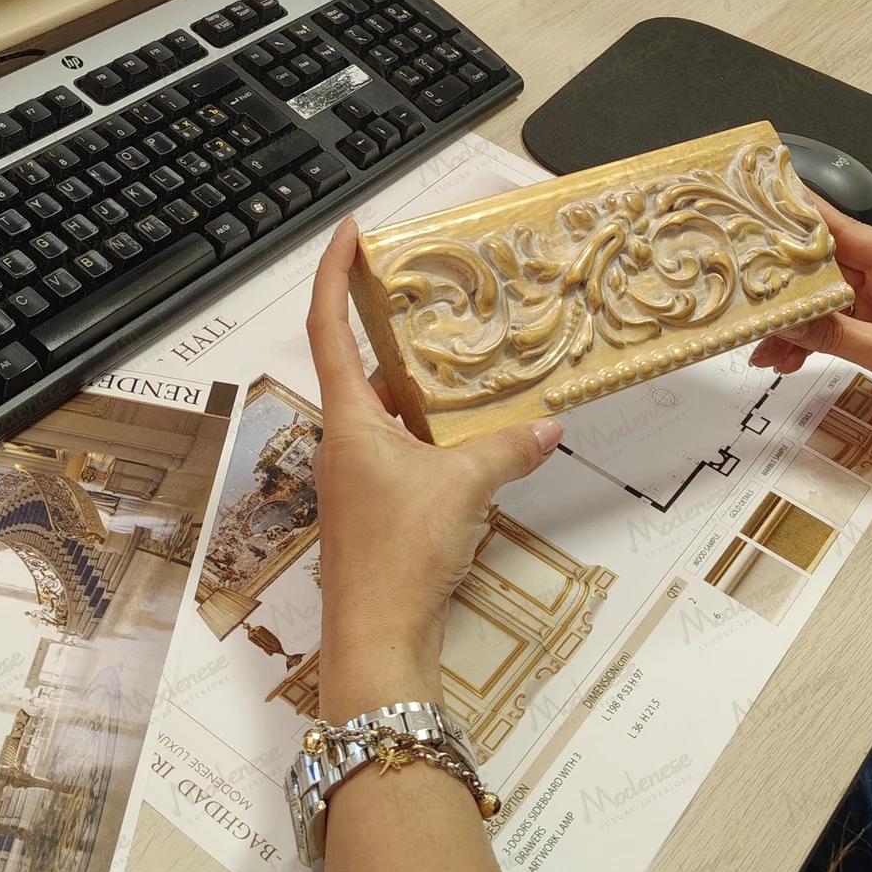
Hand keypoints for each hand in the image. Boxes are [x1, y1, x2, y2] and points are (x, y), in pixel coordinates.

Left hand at [306, 219, 562, 722]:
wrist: (378, 639)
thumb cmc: (397, 559)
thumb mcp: (464, 488)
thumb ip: (506, 448)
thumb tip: (543, 425)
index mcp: (349, 419)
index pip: (328, 325)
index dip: (334, 272)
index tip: (349, 233)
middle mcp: (345, 440)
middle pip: (360, 364)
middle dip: (391, 327)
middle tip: (427, 292)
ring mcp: (359, 475)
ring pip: (387, 410)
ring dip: (421, 387)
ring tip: (467, 360)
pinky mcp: (380, 506)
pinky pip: (406, 449)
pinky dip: (435, 434)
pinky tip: (474, 436)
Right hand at [748, 200, 871, 468]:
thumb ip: (837, 334)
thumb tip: (787, 318)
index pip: (848, 231)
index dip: (805, 218)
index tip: (766, 203)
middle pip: (828, 266)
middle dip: (788, 281)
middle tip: (746, 285)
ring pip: (824, 301)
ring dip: (794, 322)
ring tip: (762, 341)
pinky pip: (830, 328)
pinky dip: (807, 341)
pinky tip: (784, 358)